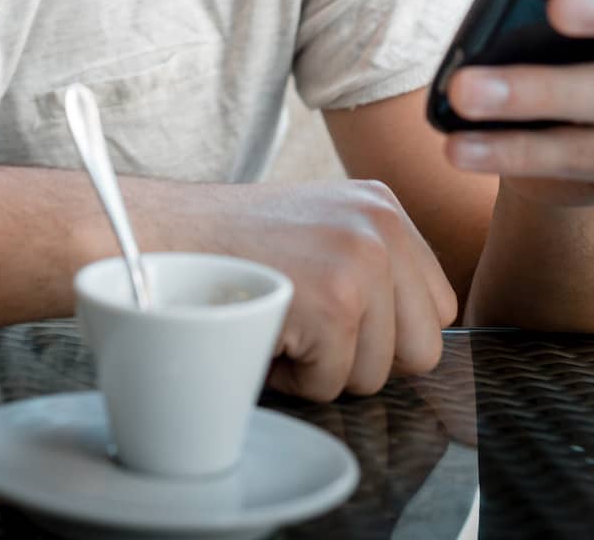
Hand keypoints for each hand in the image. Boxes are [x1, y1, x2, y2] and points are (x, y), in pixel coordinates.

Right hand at [185, 180, 457, 400]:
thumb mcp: (318, 233)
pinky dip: (291, 377)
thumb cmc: (229, 250)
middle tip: (303, 323)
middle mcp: (383, 224)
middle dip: (362, 358)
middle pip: (423, 349)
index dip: (383, 334)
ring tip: (277, 318)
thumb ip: (372, 270)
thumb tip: (419, 343)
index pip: (436, 309)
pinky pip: (332, 385)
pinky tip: (260, 328)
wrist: (157, 236)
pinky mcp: (335, 300)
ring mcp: (362, 259)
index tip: (329, 316)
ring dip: (321, 368)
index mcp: (384, 207)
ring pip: (378, 375)